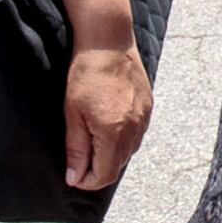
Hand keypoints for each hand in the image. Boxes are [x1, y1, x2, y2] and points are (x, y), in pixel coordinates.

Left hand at [62, 45, 153, 190]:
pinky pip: (137, 133)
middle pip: (118, 165)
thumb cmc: (86, 74)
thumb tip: (74, 177)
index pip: (105, 175)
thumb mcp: (73, 114)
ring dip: (111, 153)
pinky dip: (122, 138)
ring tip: (92, 138)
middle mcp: (134, 129)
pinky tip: (108, 124)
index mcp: (114, 133)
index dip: (88, 181)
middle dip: (98, 168)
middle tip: (79, 158)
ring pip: (129, 151)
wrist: (108, 41)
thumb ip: (76, 149)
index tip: (74, 176)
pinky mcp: (148, 106)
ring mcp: (144, 117)